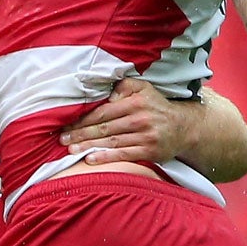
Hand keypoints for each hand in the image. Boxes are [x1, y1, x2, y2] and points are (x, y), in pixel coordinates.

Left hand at [62, 77, 193, 167]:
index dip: (83, 119)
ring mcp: (145, 136)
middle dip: (81, 134)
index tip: (66, 125)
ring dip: (89, 146)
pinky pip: (123, 154)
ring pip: (111, 141)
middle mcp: (140, 118)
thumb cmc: (156, 106)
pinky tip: (91, 159)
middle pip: (104, 127)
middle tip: (62, 139)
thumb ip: (124, 86)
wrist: (183, 127)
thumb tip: (108, 95)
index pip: (103, 112)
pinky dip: (106, 157)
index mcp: (135, 102)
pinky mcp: (149, 151)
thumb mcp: (143, 88)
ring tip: (71, 150)